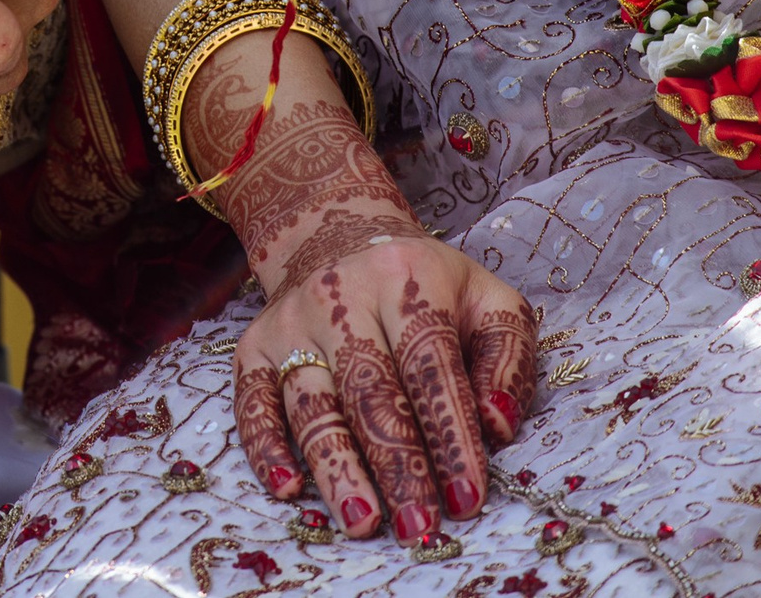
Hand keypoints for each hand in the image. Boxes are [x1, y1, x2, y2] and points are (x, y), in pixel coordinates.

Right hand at [195, 63, 535, 541]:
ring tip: (361, 520)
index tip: (466, 497)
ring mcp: (292, 322)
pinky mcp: (255, 346)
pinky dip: (265, 446)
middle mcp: (341, 297)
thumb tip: (496, 424)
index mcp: (407, 280)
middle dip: (397, 466)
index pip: (430, 367)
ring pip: (313, 402)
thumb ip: (508, 358)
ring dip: (336, 466)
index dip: (449, 436)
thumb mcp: (486, 299)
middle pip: (370, 391)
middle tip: (418, 527)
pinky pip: (252, 401)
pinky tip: (287, 487)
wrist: (336, 233)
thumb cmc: (426, 284)